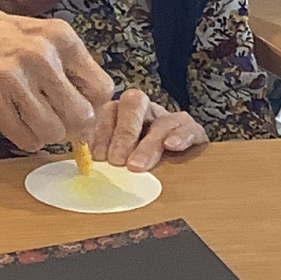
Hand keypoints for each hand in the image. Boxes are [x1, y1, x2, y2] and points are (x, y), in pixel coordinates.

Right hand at [0, 0, 114, 152]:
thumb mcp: (37, 34)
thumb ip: (68, 63)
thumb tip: (97, 104)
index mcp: (60, 37)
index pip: (102, 88)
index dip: (92, 102)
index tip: (77, 103)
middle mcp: (41, 55)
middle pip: (82, 115)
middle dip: (72, 123)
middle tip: (56, 117)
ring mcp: (14, 78)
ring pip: (55, 132)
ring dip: (46, 133)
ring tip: (32, 118)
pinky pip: (26, 139)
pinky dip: (25, 138)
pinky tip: (15, 122)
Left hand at [86, 88, 209, 172]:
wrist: (181, 175)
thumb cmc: (137, 169)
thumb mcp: (116, 163)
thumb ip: (103, 159)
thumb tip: (86, 168)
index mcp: (121, 115)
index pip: (108, 110)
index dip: (101, 131)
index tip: (98, 157)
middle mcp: (145, 111)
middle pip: (134, 104)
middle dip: (124, 133)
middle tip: (117, 161)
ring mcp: (171, 119)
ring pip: (161, 120)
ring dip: (148, 144)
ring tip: (137, 166)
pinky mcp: (194, 131)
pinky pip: (190, 128)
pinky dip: (180, 136)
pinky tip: (171, 147)